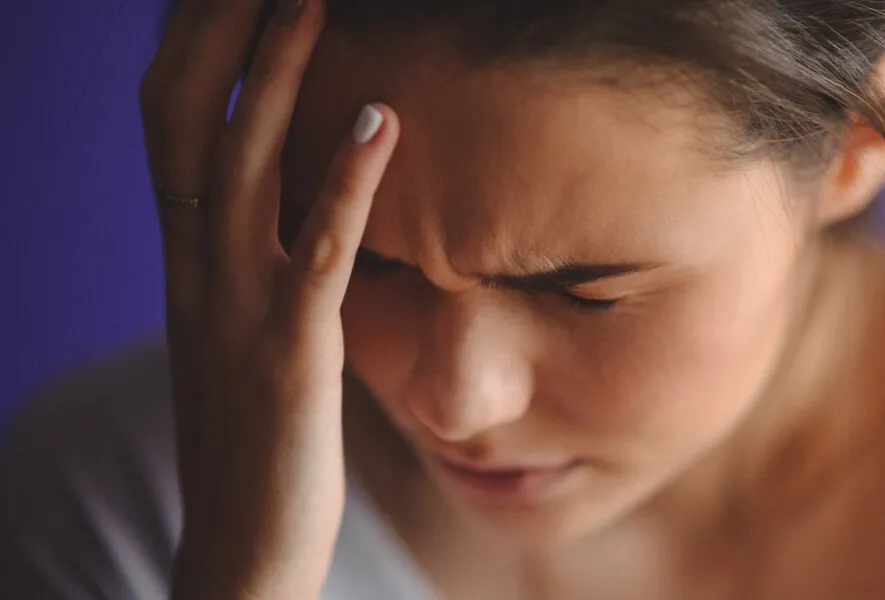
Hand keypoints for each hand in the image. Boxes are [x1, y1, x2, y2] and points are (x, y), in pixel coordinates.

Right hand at [138, 0, 398, 596]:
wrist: (240, 547)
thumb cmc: (256, 436)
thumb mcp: (241, 330)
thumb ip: (255, 260)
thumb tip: (293, 196)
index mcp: (186, 259)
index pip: (171, 121)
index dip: (192, 41)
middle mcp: (195, 269)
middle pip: (187, 119)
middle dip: (217, 28)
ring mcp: (236, 310)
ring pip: (242, 168)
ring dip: (279, 74)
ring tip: (318, 1)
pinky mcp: (288, 355)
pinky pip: (316, 254)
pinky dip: (344, 183)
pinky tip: (383, 121)